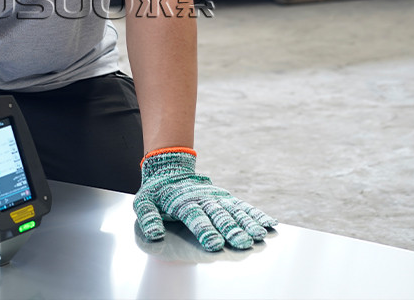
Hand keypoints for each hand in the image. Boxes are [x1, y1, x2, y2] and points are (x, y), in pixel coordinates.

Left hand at [133, 147, 276, 250]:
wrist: (169, 169)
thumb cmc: (156, 192)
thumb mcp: (143, 202)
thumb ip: (148, 217)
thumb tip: (154, 233)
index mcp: (183, 202)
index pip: (196, 217)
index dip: (205, 230)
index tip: (214, 244)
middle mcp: (203, 199)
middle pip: (219, 215)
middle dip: (232, 230)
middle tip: (244, 243)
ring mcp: (216, 198)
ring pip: (234, 210)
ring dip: (248, 223)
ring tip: (260, 235)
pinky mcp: (225, 198)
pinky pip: (242, 206)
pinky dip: (256, 214)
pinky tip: (269, 223)